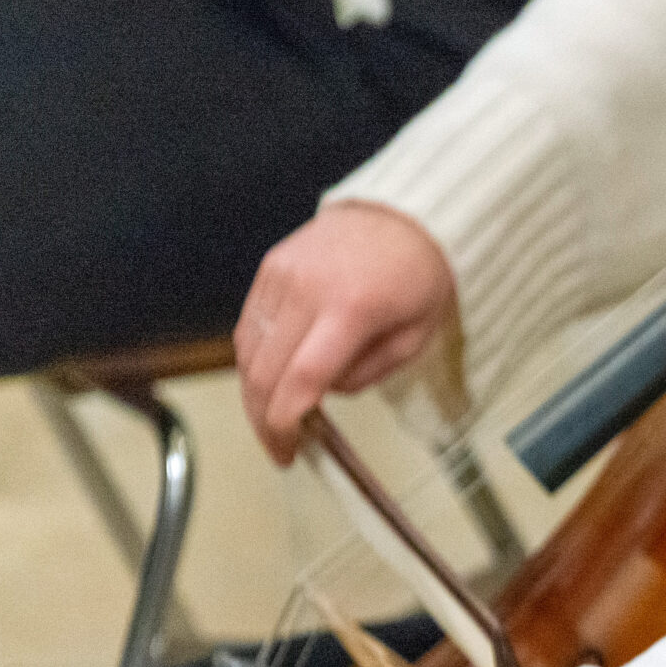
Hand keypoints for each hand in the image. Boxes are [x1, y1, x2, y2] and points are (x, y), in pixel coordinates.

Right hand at [236, 201, 455, 465]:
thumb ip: (367, 373)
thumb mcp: (414, 337)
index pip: (301, 377)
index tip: (287, 452)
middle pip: (264, 370)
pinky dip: (255, 360)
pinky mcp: (269, 266)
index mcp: (352, 308)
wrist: (404, 213)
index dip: (285, 423)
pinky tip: (272, 380)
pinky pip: (248, 325)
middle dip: (264, 420)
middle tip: (279, 448)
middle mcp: (306, 288)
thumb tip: (321, 396)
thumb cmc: (419, 277)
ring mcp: (281, 274)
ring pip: (247, 351)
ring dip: (254, 394)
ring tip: (276, 419)